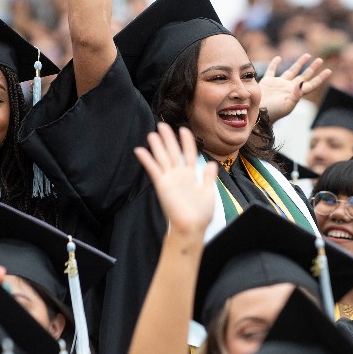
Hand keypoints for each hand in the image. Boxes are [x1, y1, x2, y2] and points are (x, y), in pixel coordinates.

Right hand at [135, 123, 217, 241]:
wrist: (191, 228)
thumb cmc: (201, 214)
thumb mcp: (209, 192)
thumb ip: (209, 177)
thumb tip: (212, 164)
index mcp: (191, 175)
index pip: (189, 153)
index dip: (187, 141)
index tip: (184, 129)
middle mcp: (179, 175)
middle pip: (173, 152)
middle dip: (168, 138)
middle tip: (162, 125)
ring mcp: (170, 179)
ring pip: (162, 158)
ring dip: (157, 146)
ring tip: (152, 134)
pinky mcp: (162, 185)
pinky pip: (153, 170)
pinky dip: (147, 160)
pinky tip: (140, 150)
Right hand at [258, 54, 330, 121]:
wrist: (257, 113)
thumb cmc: (273, 112)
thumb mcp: (287, 105)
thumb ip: (296, 94)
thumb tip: (302, 82)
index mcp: (296, 94)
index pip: (311, 84)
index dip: (320, 78)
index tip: (329, 70)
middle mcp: (289, 88)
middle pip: (304, 76)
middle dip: (312, 68)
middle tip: (320, 60)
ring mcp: (279, 84)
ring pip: (292, 71)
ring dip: (300, 63)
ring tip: (308, 55)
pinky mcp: (267, 81)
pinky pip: (272, 70)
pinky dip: (275, 64)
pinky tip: (279, 58)